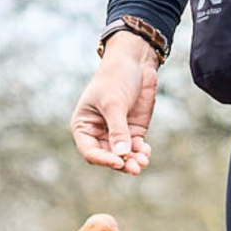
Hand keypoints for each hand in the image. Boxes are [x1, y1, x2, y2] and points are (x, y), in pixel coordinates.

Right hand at [70, 37, 156, 174]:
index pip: (89, 151)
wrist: (135, 62)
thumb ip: (117, 130)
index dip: (103, 159)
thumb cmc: (115, 78)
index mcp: (84, 126)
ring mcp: (117, 132)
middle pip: (108, 156)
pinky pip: (136, 147)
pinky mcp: (134, 130)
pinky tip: (146, 152)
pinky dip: (141, 151)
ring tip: (143, 162)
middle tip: (135, 168)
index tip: (118, 161)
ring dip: (133, 160)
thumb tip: (122, 155)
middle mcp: (98, 132)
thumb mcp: (113, 103)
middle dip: (122, 163)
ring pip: (123, 155)